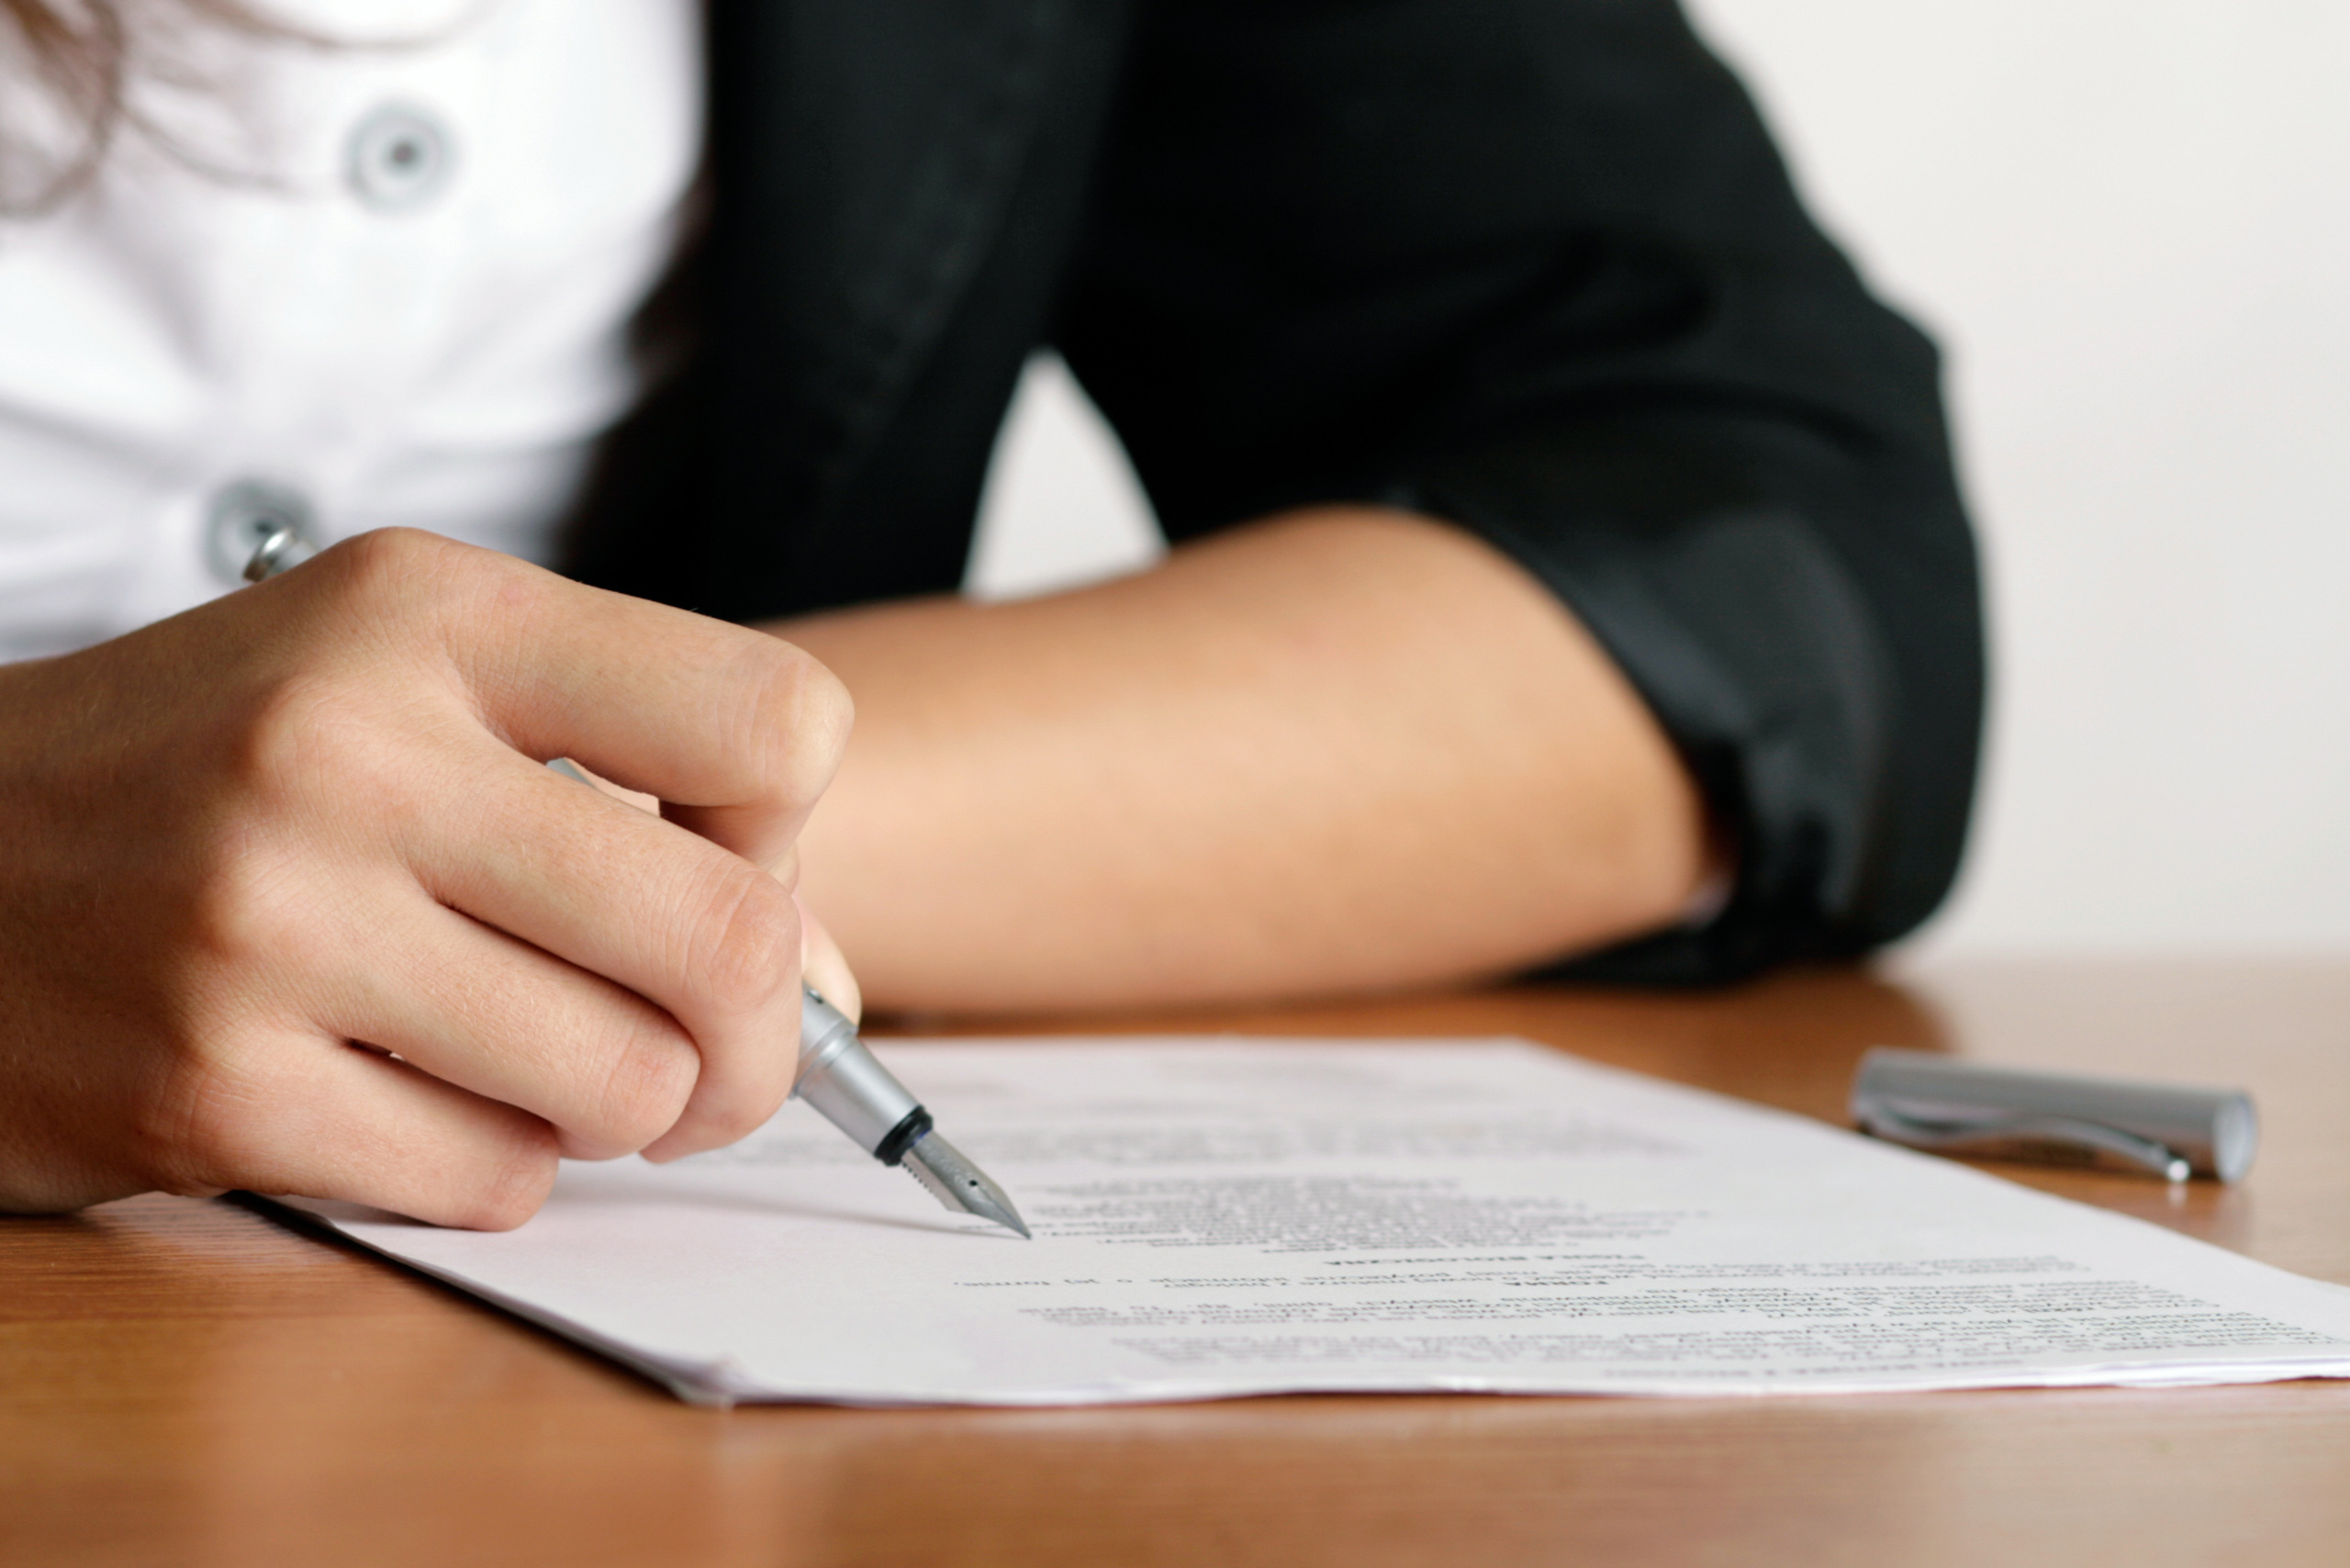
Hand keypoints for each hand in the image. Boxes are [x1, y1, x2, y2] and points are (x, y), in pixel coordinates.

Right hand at [0, 529, 852, 1226]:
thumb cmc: (220, 768)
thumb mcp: (416, 687)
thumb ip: (639, 797)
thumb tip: (832, 985)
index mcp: (436, 617)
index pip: (776, 723)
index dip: (788, 824)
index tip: (719, 855)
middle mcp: (356, 753)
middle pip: (733, 942)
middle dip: (762, 1033)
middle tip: (710, 1044)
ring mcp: (276, 926)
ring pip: (630, 1085)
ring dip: (621, 1102)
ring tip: (537, 1053)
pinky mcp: (214, 1088)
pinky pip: (497, 1181)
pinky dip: (498, 1163)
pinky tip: (416, 1097)